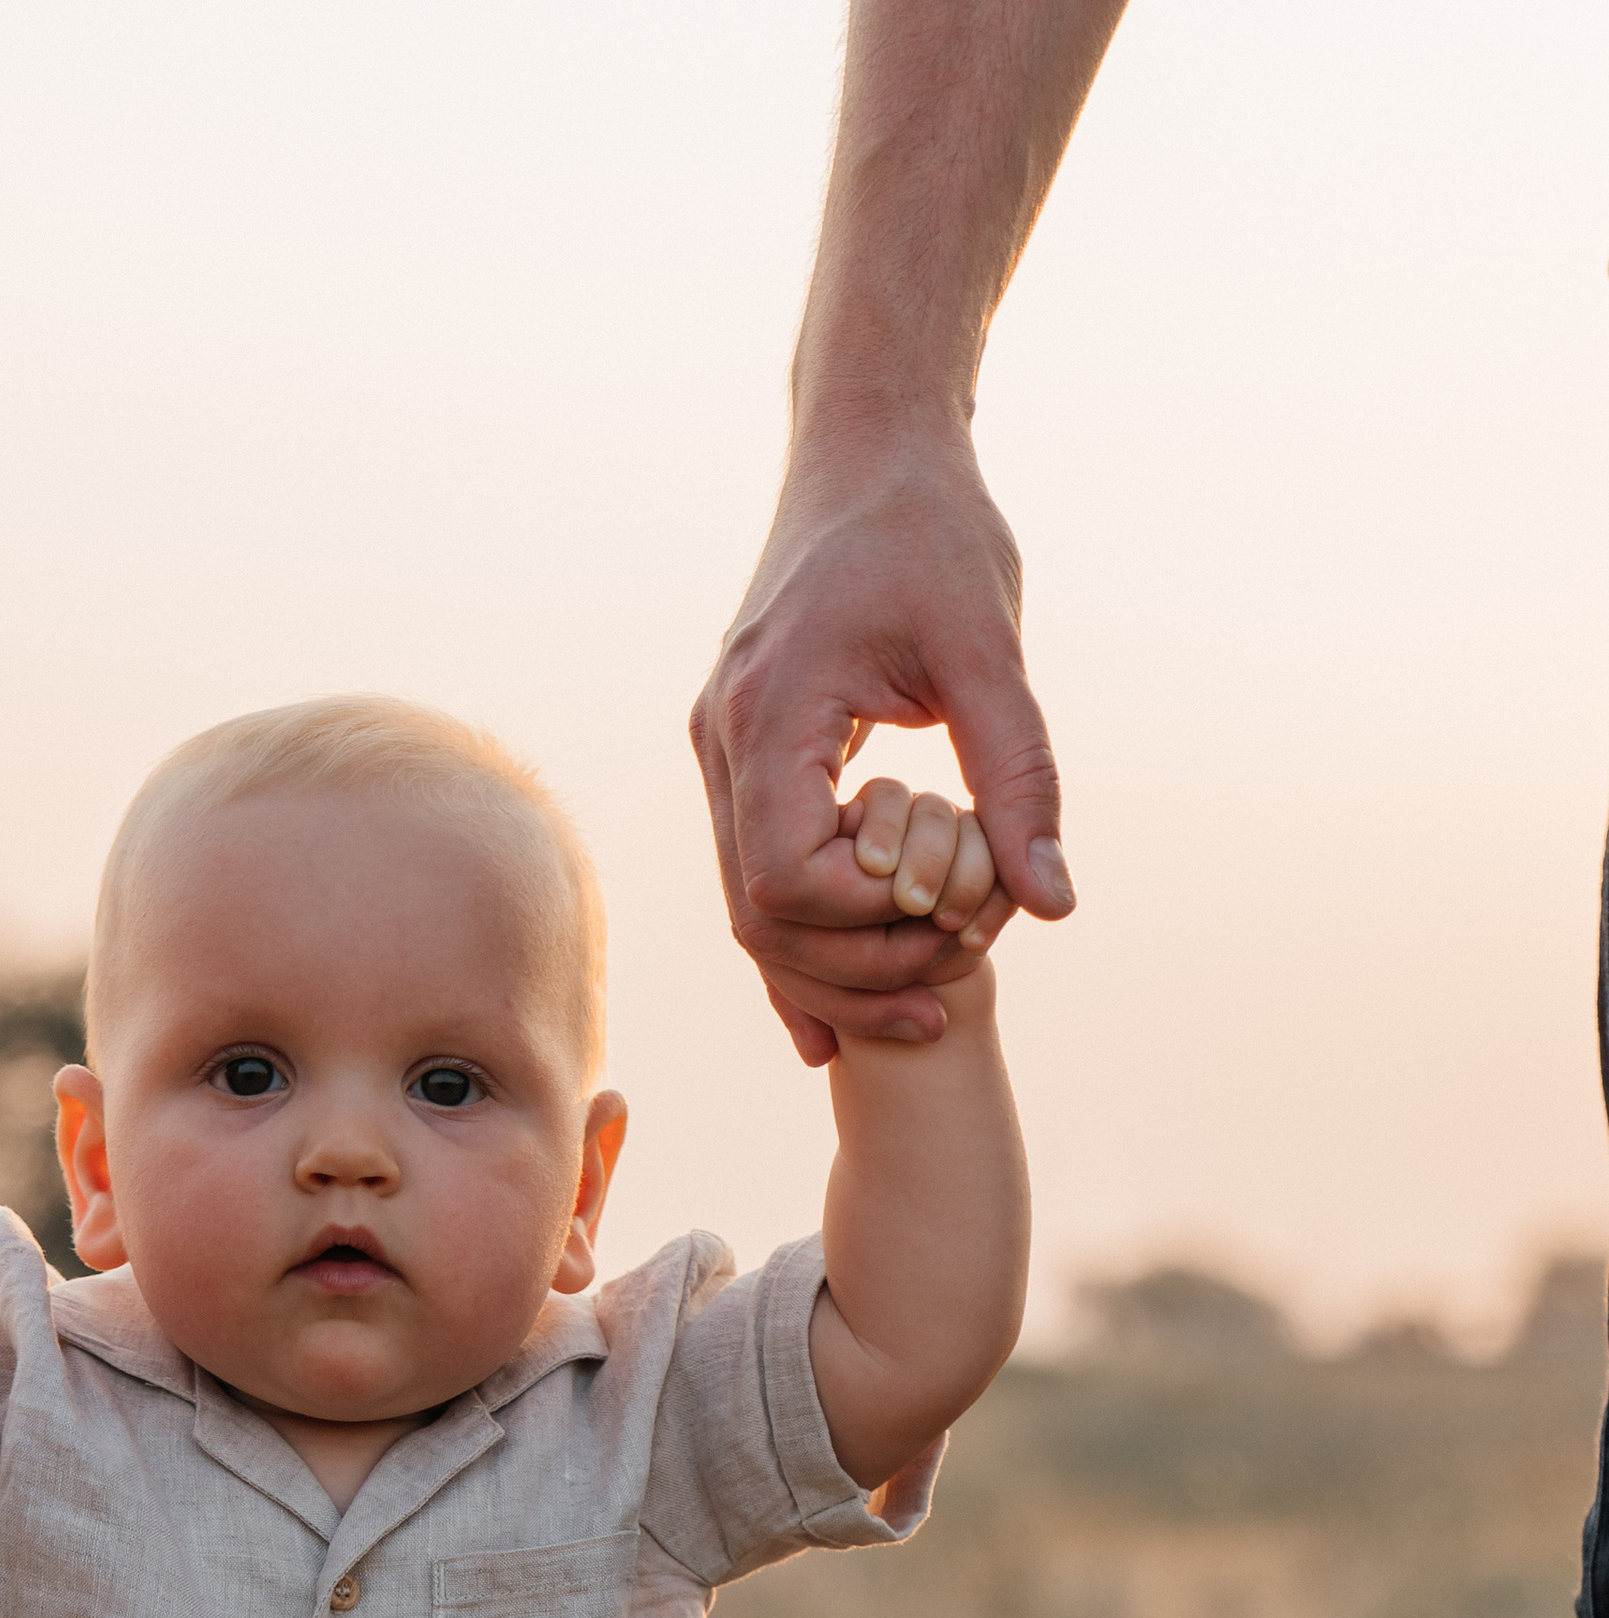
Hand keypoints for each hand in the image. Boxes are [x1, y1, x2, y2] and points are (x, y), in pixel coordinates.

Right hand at [692, 432, 1071, 1065]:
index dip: (869, 923)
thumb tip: (1053, 903)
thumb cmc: (932, 528)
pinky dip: (805, 950)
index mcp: (769, 710)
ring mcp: (721, 755)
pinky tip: (845, 1014)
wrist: (867, 447)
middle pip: (759, 918)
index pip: (786, 878)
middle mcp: (722, 742)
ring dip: (835, 973)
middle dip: (858, 971)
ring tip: (927, 1005)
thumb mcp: (989, 648)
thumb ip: (1019, 776)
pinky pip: (756, 880)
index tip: (955, 904)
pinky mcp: (743, 760)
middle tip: (955, 987)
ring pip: (750, 914)